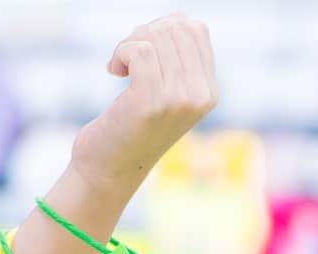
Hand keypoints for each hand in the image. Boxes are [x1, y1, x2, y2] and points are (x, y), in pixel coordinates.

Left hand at [70, 15, 218, 199]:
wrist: (108, 171)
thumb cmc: (130, 128)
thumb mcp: (163, 92)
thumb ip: (176, 59)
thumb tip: (178, 17)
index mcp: (209, 93)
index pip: (196, 30)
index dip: (164, 28)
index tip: (143, 52)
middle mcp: (199, 97)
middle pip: (176, 28)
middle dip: (144, 34)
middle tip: (126, 59)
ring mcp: (178, 99)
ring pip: (156, 36)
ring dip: (128, 43)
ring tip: (119, 66)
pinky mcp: (151, 101)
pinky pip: (140, 50)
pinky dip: (121, 52)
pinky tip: (114, 71)